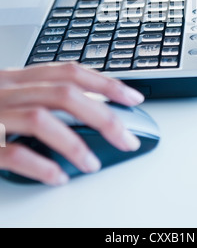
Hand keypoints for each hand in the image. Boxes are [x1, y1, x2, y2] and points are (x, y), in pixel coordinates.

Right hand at [0, 63, 143, 185]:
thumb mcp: (10, 94)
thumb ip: (42, 96)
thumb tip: (90, 107)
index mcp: (18, 77)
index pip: (69, 72)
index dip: (105, 83)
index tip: (133, 98)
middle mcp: (7, 90)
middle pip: (64, 94)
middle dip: (102, 116)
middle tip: (126, 138)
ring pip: (41, 120)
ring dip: (74, 144)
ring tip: (93, 164)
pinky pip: (14, 152)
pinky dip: (41, 165)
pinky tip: (59, 176)